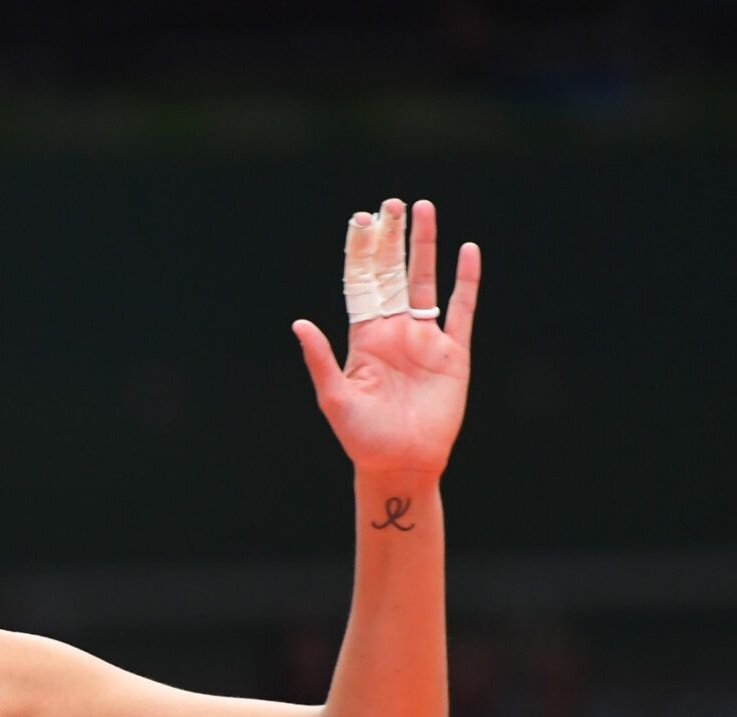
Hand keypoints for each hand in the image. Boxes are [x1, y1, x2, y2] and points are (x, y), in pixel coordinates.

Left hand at [292, 198, 480, 475]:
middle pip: (393, 273)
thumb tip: (298, 323)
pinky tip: (468, 252)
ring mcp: (424, 339)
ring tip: (424, 210)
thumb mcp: (334, 397)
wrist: (401, 463)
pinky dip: (466, 281)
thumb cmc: (361, 437)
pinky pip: (461, 309)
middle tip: (392, 202)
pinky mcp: (453, 353)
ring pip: (425, 281)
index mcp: (363, 337)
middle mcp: (393, 331)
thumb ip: (320, 359)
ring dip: (425, 247)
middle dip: (392, 238)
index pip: (362, 283)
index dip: (361, 252)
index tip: (360, 219)